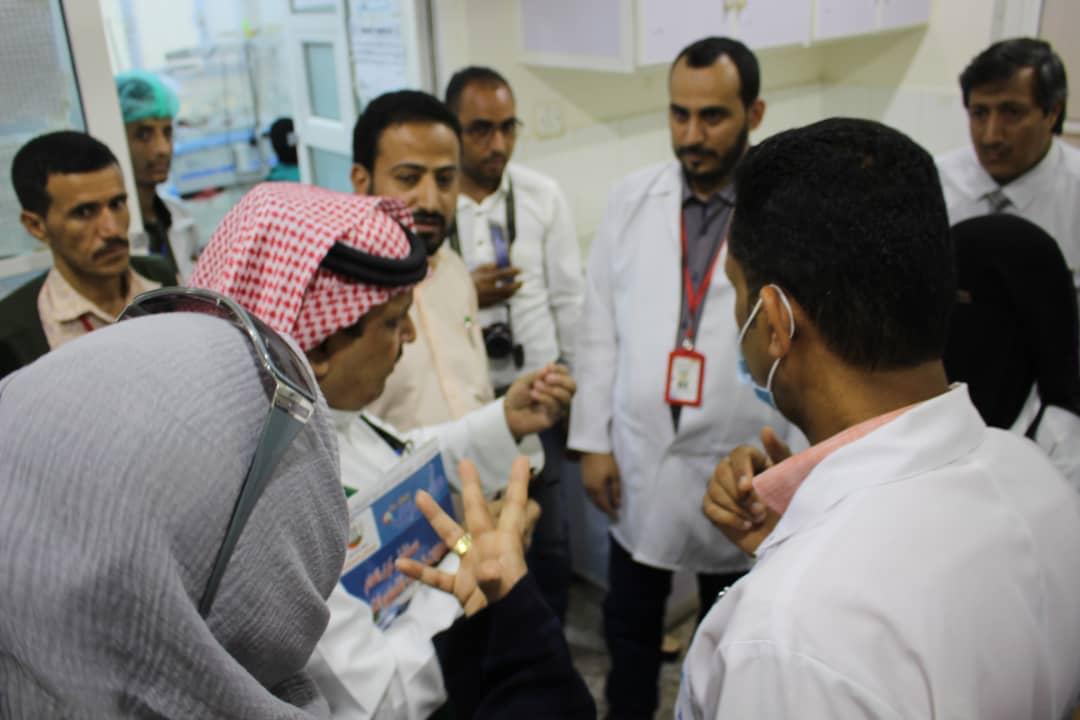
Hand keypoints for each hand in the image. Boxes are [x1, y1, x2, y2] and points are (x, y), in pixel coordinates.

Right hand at [397, 458, 537, 614]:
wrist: (505, 635)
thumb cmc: (513, 609)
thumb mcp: (506, 592)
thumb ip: (495, 579)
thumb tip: (487, 569)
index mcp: (505, 543)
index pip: (514, 508)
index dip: (518, 484)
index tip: (522, 460)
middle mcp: (487, 548)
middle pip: (478, 512)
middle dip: (472, 488)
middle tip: (465, 462)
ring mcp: (472, 566)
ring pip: (452, 536)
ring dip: (436, 517)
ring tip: (420, 496)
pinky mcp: (461, 587)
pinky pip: (437, 576)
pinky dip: (420, 571)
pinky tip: (400, 564)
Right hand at [472, 263, 522, 306]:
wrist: (458, 295)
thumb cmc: (467, 280)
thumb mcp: (476, 270)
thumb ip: (488, 266)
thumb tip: (498, 264)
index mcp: (484, 278)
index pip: (501, 274)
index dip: (512, 272)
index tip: (520, 270)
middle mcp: (487, 289)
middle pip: (506, 288)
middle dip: (516, 285)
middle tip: (521, 282)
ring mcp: (487, 298)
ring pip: (504, 296)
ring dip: (512, 292)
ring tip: (516, 288)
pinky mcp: (487, 305)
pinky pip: (499, 301)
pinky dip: (505, 297)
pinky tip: (508, 294)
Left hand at [504, 364, 575, 440]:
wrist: (508, 413)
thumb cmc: (517, 397)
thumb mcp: (525, 381)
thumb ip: (537, 375)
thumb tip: (548, 368)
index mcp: (553, 384)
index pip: (566, 375)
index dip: (560, 369)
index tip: (548, 367)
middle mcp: (558, 395)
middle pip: (572, 386)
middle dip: (561, 380)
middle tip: (547, 378)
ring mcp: (557, 407)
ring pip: (566, 397)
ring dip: (551, 389)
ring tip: (536, 386)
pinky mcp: (553, 418)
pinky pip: (555, 407)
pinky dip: (544, 398)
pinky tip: (533, 394)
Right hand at [581, 452, 620, 519]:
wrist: (591, 449)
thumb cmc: (605, 461)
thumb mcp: (614, 475)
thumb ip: (616, 490)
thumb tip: (617, 504)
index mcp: (597, 489)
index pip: (604, 505)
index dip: (610, 512)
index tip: (616, 517)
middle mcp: (589, 489)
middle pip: (596, 504)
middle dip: (604, 509)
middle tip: (612, 513)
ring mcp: (585, 484)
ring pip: (592, 499)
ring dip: (599, 504)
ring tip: (608, 506)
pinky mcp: (584, 480)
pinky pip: (589, 494)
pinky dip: (595, 498)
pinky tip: (600, 496)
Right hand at [702, 426, 791, 555]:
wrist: (785, 536)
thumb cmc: (790, 504)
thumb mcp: (790, 477)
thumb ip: (778, 452)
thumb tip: (764, 429)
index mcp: (753, 459)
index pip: (738, 453)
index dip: (740, 469)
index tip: (747, 488)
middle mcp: (733, 469)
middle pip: (722, 471)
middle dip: (739, 496)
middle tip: (760, 511)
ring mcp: (720, 487)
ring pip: (714, 490)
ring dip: (736, 508)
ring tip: (756, 519)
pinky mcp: (713, 506)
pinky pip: (709, 507)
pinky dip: (728, 518)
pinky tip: (745, 525)